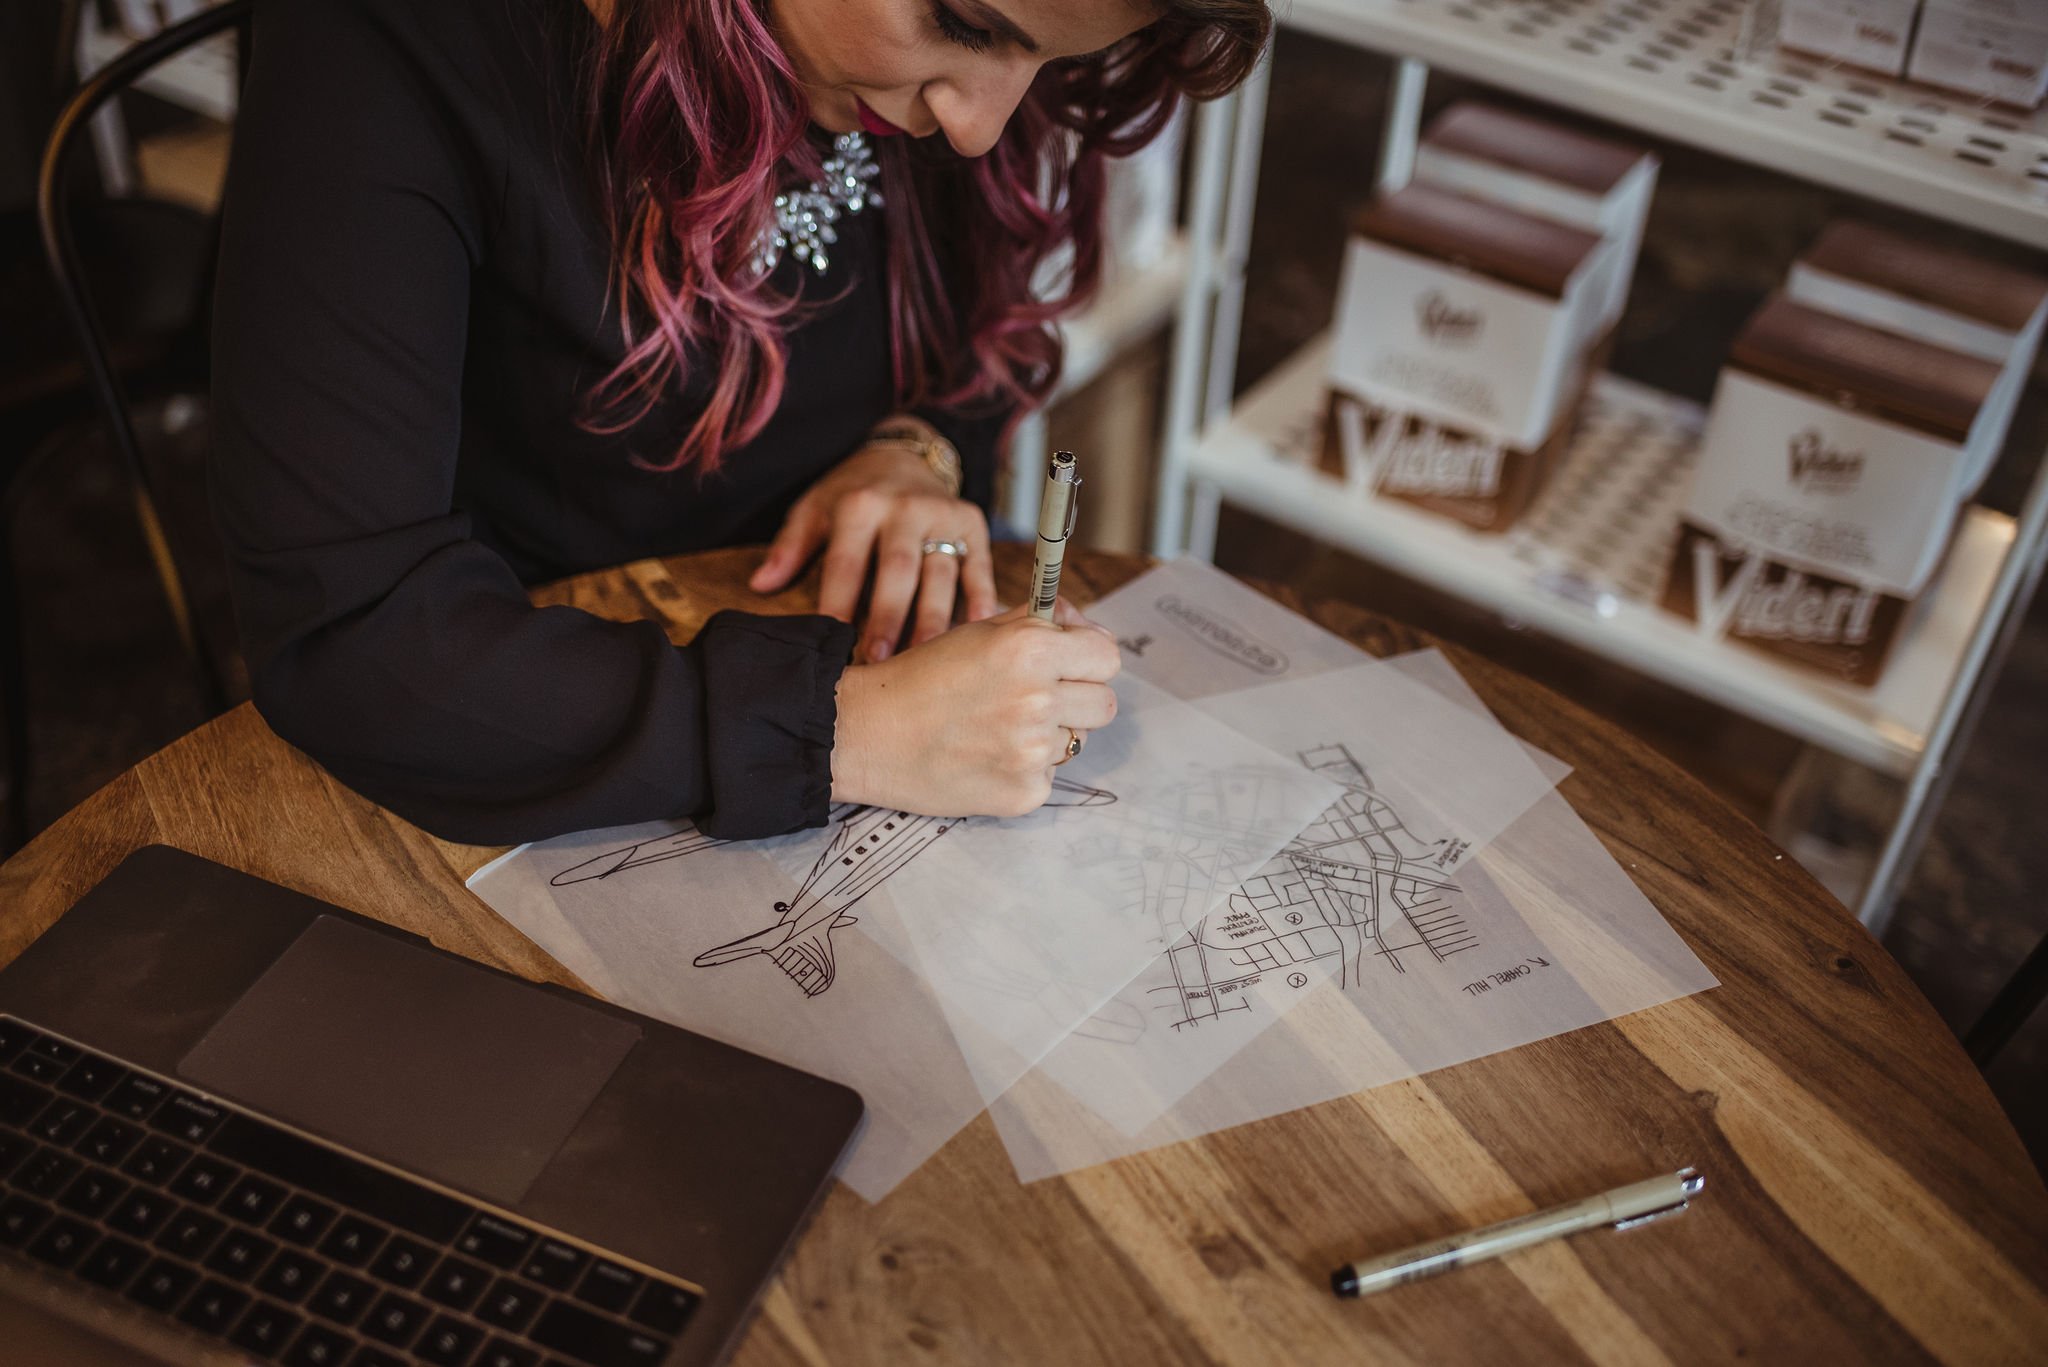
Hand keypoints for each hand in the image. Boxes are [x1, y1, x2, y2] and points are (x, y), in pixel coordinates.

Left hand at [750, 440, 997, 661]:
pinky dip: (980, 600)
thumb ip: (790, 547)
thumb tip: (760, 585)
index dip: (838, 603)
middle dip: (888, 618)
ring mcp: (942, 515)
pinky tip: (974, 633)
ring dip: (933, 621)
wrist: (902, 457)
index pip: (846, 562)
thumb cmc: (852, 494)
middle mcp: (904, 508)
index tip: (832, 642)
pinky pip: (978, 568)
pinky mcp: (972, 524)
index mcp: (859, 505)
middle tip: (880, 661)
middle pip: (898, 571)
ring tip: (923, 661)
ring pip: (940, 575)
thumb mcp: (814, 509)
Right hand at [830, 601, 1120, 817]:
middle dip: (1077, 698)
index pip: (1108, 656)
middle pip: (1104, 704)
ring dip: (1050, 734)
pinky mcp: (1023, 793)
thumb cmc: (921, 678)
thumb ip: (1041, 622)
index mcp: (1030, 650)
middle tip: (1034, 700)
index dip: (1089, 658)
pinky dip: (1025, 769)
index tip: (1070, 664)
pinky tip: (986, 757)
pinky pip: (1049, 776)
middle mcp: (1038, 700)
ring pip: (1077, 742)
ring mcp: (1032, 752)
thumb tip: (1089, 628)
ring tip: (998, 729)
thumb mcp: (980, 630)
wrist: (866, 734)